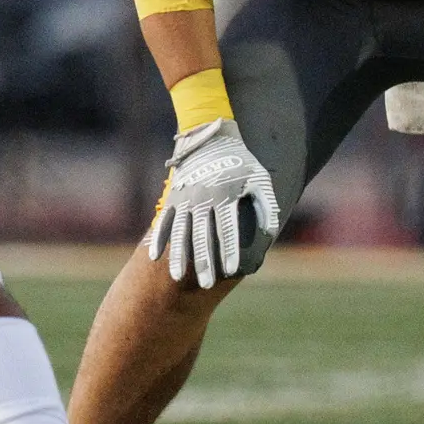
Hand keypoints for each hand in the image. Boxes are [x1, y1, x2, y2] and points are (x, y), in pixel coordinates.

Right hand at [146, 118, 279, 288]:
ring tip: (176, 278)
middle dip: (204, 262)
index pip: (228, 229)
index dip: (230, 250)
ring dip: (178, 256)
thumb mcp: (260, 179)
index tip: (231, 271)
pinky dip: (158, 239)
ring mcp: (185, 198)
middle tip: (205, 285)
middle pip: (202, 236)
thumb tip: (268, 234)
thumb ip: (267, 207)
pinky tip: (155, 257)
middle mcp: (203, 198)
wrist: (212, 138)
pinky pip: (163, 221)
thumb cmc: (242, 163)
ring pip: (179, 232)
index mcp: (226, 195)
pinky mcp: (173, 197)